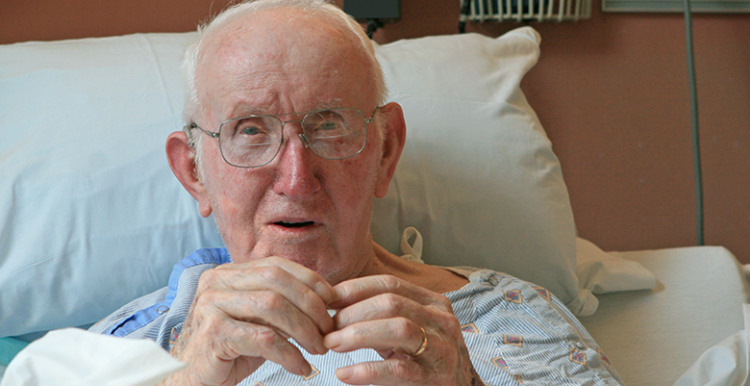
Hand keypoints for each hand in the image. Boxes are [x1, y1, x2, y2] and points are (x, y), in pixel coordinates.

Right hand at [162, 257, 335, 385]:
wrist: (193, 379)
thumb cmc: (229, 350)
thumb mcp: (258, 320)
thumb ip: (282, 304)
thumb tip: (327, 298)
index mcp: (229, 272)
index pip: (278, 265)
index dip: (311, 281)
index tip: (333, 302)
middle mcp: (217, 281)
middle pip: (278, 281)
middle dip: (311, 306)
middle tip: (328, 331)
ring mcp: (212, 304)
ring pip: (273, 306)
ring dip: (304, 330)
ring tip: (318, 349)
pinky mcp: (213, 333)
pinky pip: (264, 338)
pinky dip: (289, 354)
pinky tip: (300, 366)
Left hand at [323, 275, 482, 385]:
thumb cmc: (426, 362)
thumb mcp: (408, 333)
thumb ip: (381, 317)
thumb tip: (335, 302)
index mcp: (432, 303)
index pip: (389, 284)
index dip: (354, 289)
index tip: (326, 299)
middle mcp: (441, 321)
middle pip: (391, 303)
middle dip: (352, 313)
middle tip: (327, 328)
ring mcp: (442, 349)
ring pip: (399, 328)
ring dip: (358, 334)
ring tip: (332, 344)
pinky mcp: (436, 378)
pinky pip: (399, 369)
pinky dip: (367, 371)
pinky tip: (345, 373)